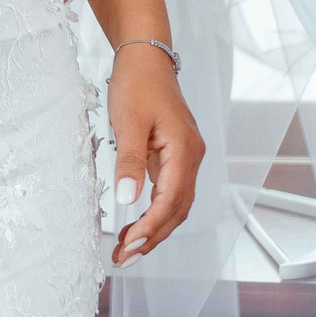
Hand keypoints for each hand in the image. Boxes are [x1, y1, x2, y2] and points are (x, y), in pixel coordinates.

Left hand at [106, 43, 204, 264]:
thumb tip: (127, 201)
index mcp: (184, 150)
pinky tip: (136, 223)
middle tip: (123, 258)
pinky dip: (155, 211)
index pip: (170, 201)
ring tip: (127, 248)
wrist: (145, 57)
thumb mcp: (128, 122)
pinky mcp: (176, 155)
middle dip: (152, 237)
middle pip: (177, 210)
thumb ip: (129, 162)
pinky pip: (170, 192)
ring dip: (154, 228)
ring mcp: (186, 156)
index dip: (150, 227)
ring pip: (176, 204)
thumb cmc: (137, 84)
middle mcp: (192, 157)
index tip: (128, 245)